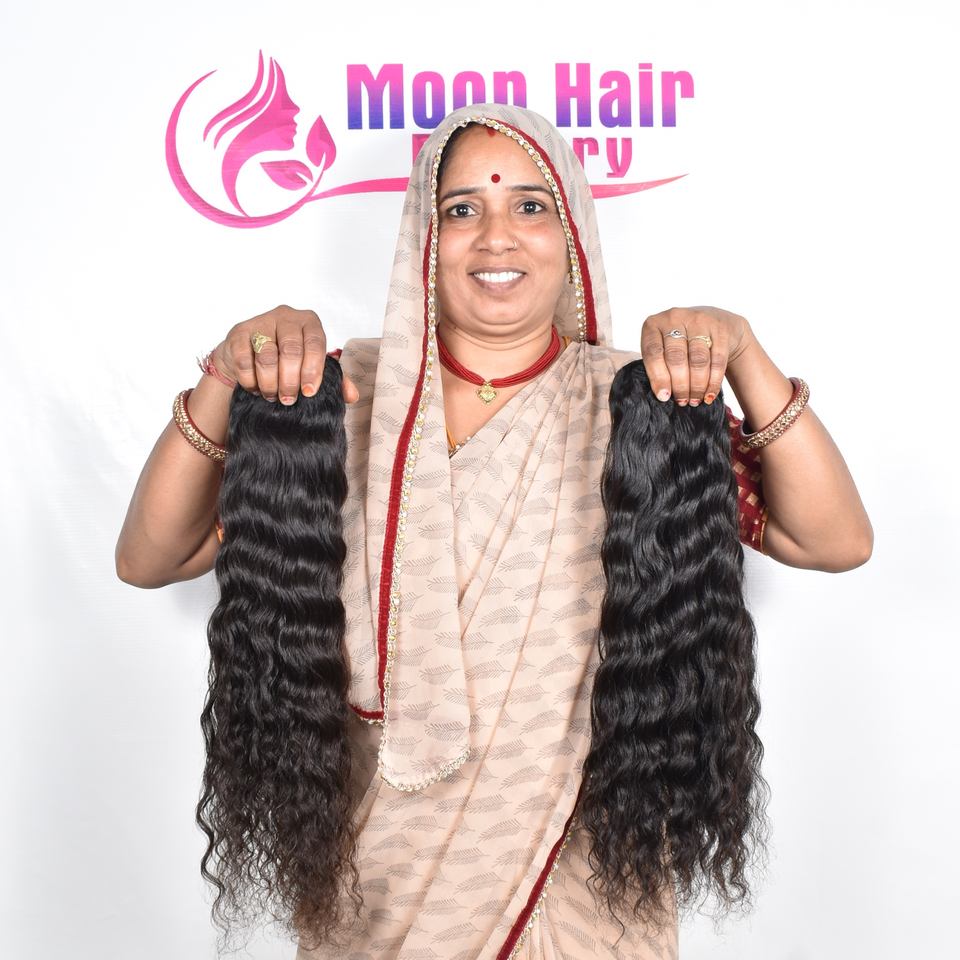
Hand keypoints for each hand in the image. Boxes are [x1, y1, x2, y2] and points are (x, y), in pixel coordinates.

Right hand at [212, 304, 359, 404]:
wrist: (247, 353)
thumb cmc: (285, 359)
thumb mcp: (311, 366)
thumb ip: (334, 379)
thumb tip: (352, 396)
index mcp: (309, 322)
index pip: (315, 343)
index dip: (313, 370)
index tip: (309, 392)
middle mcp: (286, 317)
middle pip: (291, 351)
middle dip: (290, 381)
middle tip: (289, 399)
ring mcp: (261, 322)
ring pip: (267, 357)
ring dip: (270, 383)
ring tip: (272, 396)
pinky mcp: (239, 332)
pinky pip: (244, 360)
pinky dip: (250, 380)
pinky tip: (255, 388)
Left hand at [640, 306, 752, 405]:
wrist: (715, 321)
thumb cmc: (681, 341)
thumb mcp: (663, 347)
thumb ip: (658, 366)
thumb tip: (663, 397)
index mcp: (653, 324)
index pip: (653, 353)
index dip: (658, 377)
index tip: (664, 397)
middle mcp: (675, 317)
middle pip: (676, 357)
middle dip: (680, 385)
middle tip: (682, 402)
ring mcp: (699, 320)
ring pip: (698, 360)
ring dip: (697, 385)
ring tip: (695, 400)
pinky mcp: (720, 328)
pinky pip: (717, 360)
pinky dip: (713, 381)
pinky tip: (709, 394)